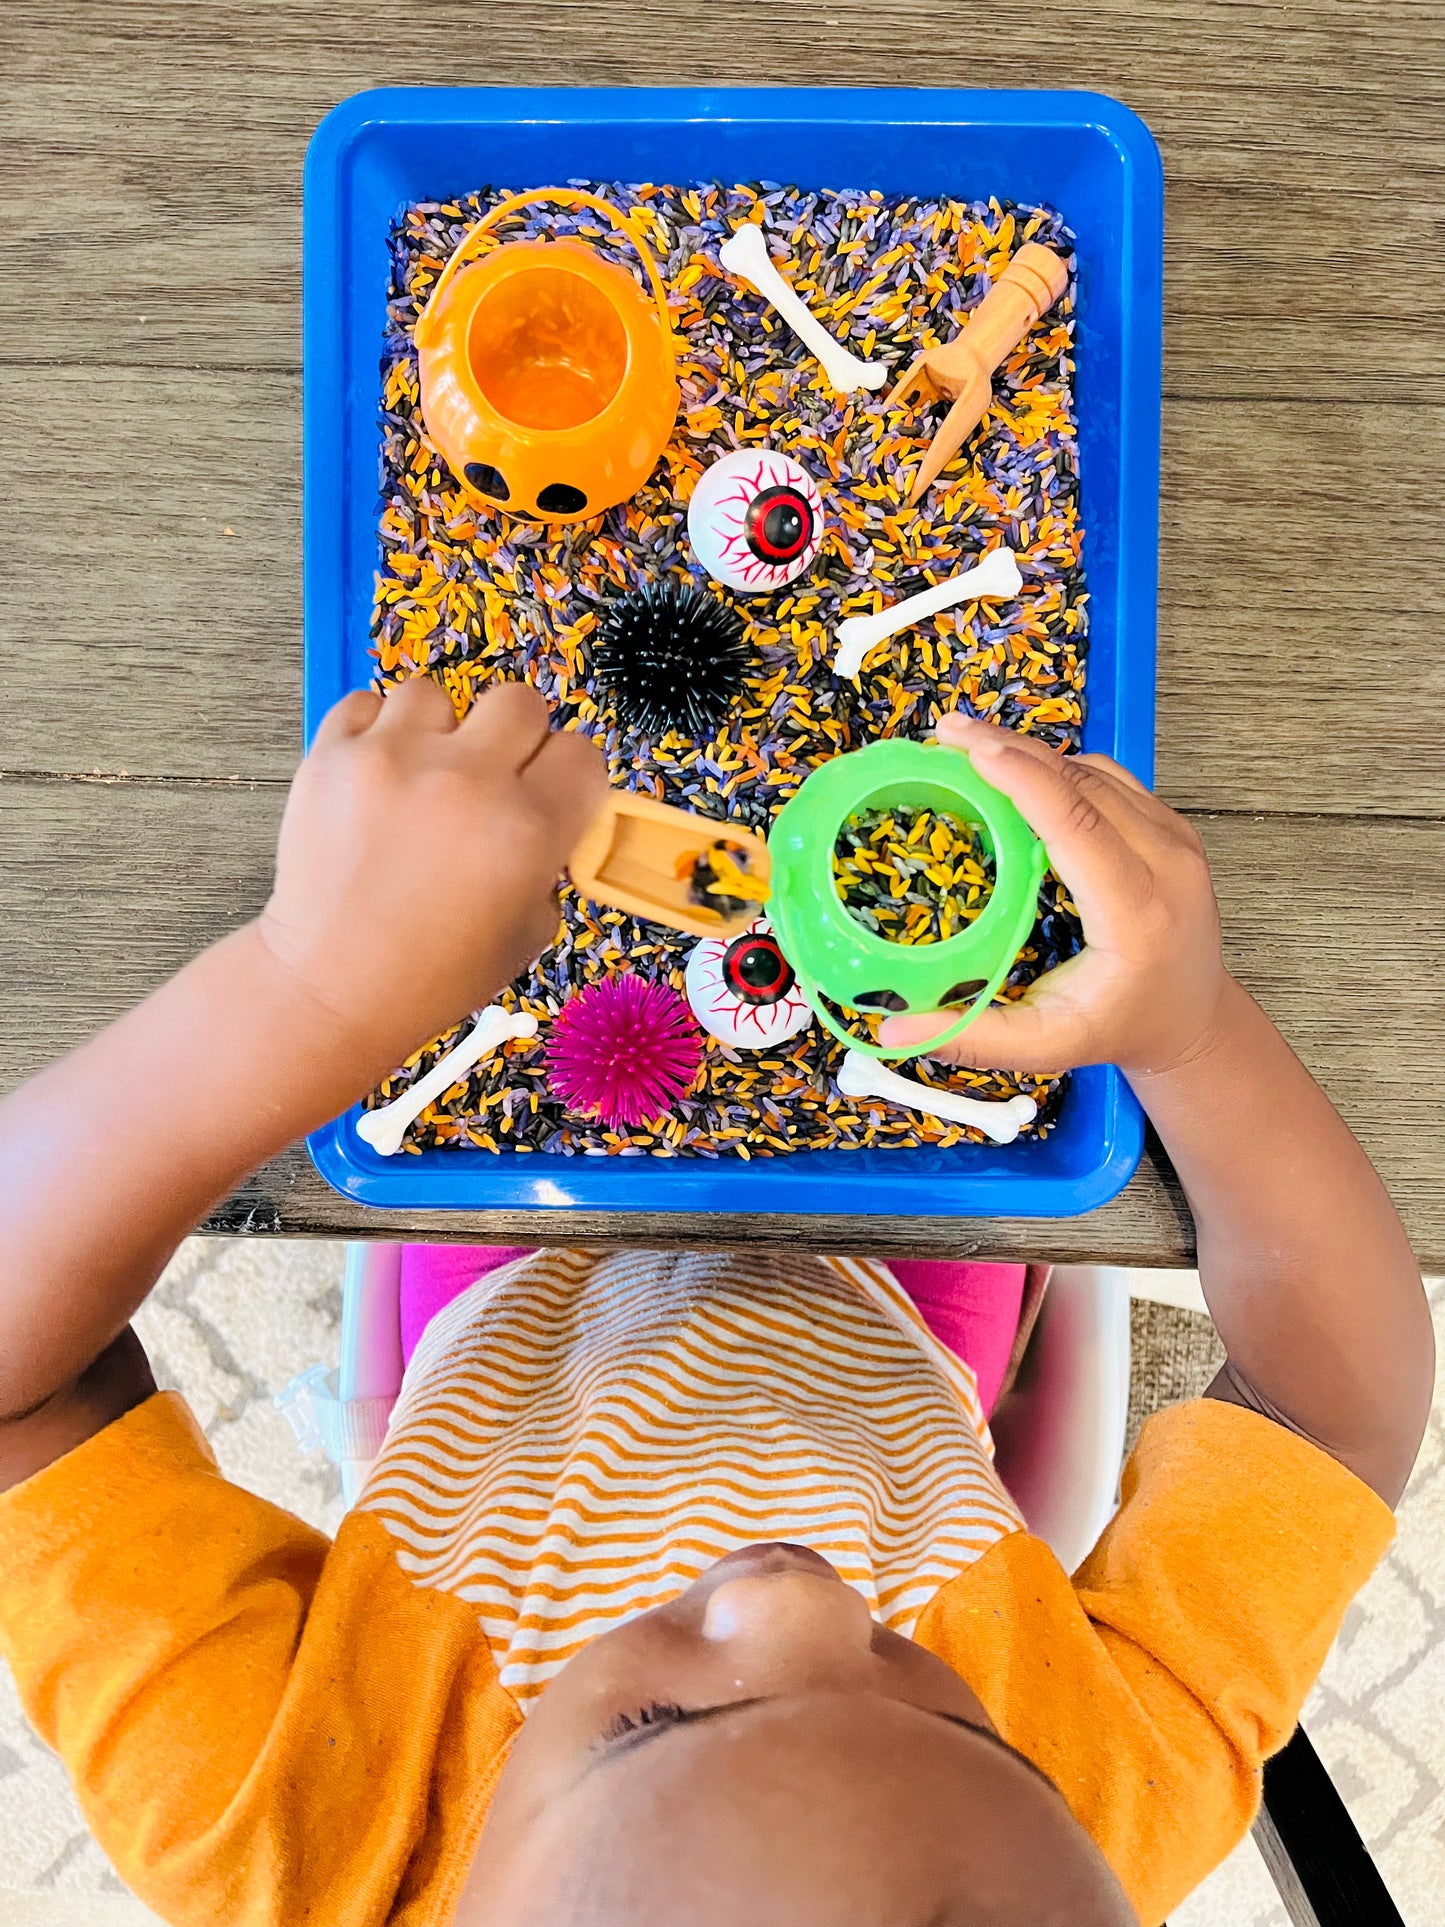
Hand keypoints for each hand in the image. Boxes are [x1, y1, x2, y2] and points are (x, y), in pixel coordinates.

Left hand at [258, 678, 606, 1068]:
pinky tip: (378, 778)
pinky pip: (367, 705)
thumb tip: (553, 816)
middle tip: (489, 780)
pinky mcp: (332, 756)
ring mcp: (393, 760)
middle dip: (513, 740)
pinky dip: (374, 733)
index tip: (551, 794)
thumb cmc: (434, 974)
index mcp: (527, 829)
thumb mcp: (529, 934)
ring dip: (437, 731)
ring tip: (420, 779)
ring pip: (438, 695)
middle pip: (520, 702)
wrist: (332, 986)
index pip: (582, 754)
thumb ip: (549, 862)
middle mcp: (466, 781)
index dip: (570, 777)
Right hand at [880, 712, 1229, 1076]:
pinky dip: (1059, 767)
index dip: (1024, 780)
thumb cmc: (1122, 1027)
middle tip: (947, 734)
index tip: (972, 750)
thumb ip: (973, 1038)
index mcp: (1137, 913)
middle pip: (1082, 783)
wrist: (1192, 1019)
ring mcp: (1174, 837)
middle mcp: (1166, 864)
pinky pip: (1108, 778)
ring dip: (1032, 753)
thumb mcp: (1046, 1045)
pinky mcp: (1169, 825)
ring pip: (1095, 771)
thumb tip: (893, 1031)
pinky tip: (1017, 769)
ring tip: (969, 746)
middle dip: (1011, 750)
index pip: (1078, 825)